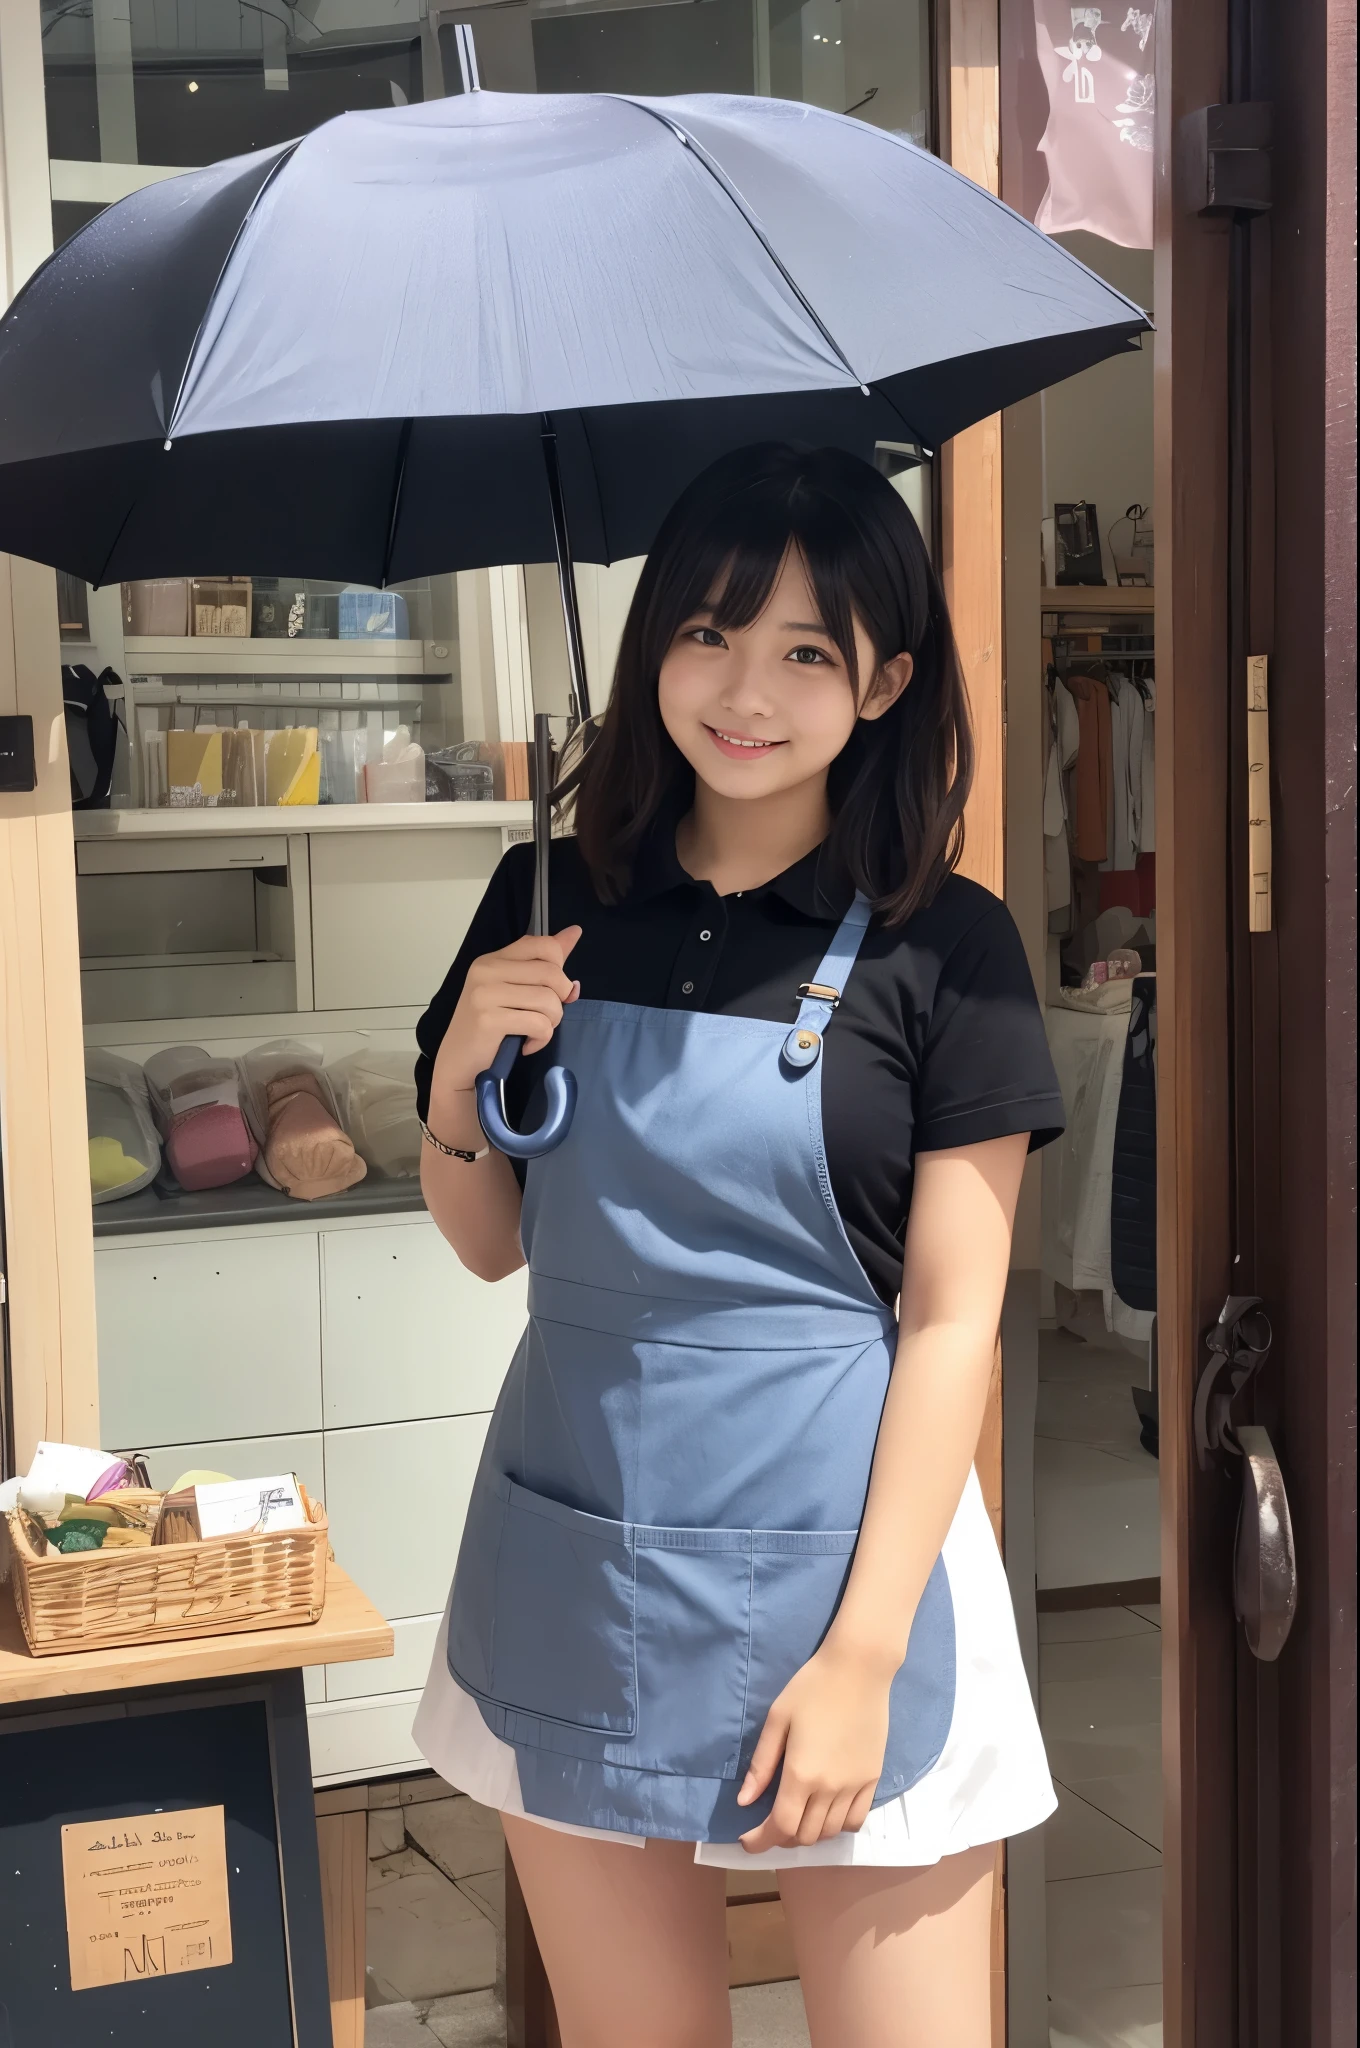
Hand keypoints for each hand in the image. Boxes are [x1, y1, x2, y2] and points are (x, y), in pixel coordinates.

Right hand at [430, 927, 582, 1102]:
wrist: (458, 1067)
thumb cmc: (488, 1030)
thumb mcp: (513, 990)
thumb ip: (543, 963)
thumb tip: (574, 932)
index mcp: (493, 959)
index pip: (543, 945)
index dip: (560, 969)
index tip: (555, 991)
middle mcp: (486, 970)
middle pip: (552, 973)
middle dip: (559, 1000)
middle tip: (542, 1017)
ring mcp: (485, 994)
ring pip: (549, 1000)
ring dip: (551, 1023)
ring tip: (533, 1032)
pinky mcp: (489, 1019)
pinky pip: (540, 1024)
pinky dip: (541, 1040)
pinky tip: (526, 1045)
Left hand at [735, 1640, 894, 1852]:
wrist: (859, 1670)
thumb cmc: (812, 1688)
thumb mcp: (777, 1720)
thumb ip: (761, 1765)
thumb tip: (744, 1801)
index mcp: (801, 1775)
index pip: (780, 1827)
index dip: (760, 1841)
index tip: (746, 1840)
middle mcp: (829, 1789)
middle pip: (804, 1836)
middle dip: (781, 1837)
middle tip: (769, 1822)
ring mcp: (854, 1787)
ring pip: (829, 1832)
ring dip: (808, 1833)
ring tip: (796, 1817)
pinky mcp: (872, 1779)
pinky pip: (855, 1820)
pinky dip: (837, 1826)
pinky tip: (826, 1812)